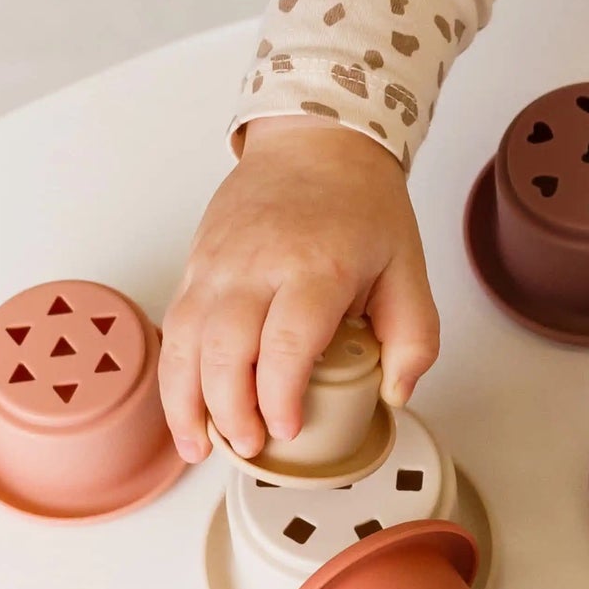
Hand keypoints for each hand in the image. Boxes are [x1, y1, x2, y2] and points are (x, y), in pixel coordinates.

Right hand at [158, 116, 439, 463]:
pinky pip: (176, 325)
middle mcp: (258, 265)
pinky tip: (186, 408)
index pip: (285, 343)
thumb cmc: (360, 204)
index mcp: (316, 266)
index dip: (279, 396)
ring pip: (186, 341)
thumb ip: (414, 336)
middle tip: (251, 447)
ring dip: (186, 402)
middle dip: (230, 410)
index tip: (288, 429)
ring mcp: (219, 264)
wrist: (314, 141)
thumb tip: (396, 393)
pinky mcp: (197, 264)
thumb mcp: (409, 265)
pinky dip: (174, 374)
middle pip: (225, 349)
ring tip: (203, 446)